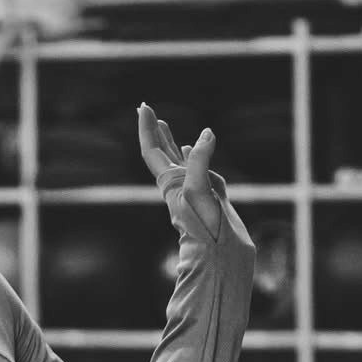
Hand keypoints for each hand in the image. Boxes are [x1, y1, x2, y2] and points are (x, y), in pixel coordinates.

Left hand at [137, 103, 224, 240]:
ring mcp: (191, 189)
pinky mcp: (206, 193)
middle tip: (145, 109)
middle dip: (153, 130)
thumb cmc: (206, 226)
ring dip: (169, 140)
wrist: (218, 253)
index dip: (146, 129)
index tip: (143, 108)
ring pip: (176, 159)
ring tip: (163, 124)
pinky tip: (191, 148)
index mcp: (169, 182)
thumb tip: (206, 134)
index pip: (151, 150)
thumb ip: (200, 162)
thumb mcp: (200, 190)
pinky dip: (193, 155)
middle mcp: (176, 184)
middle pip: (159, 152)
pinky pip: (196, 168)